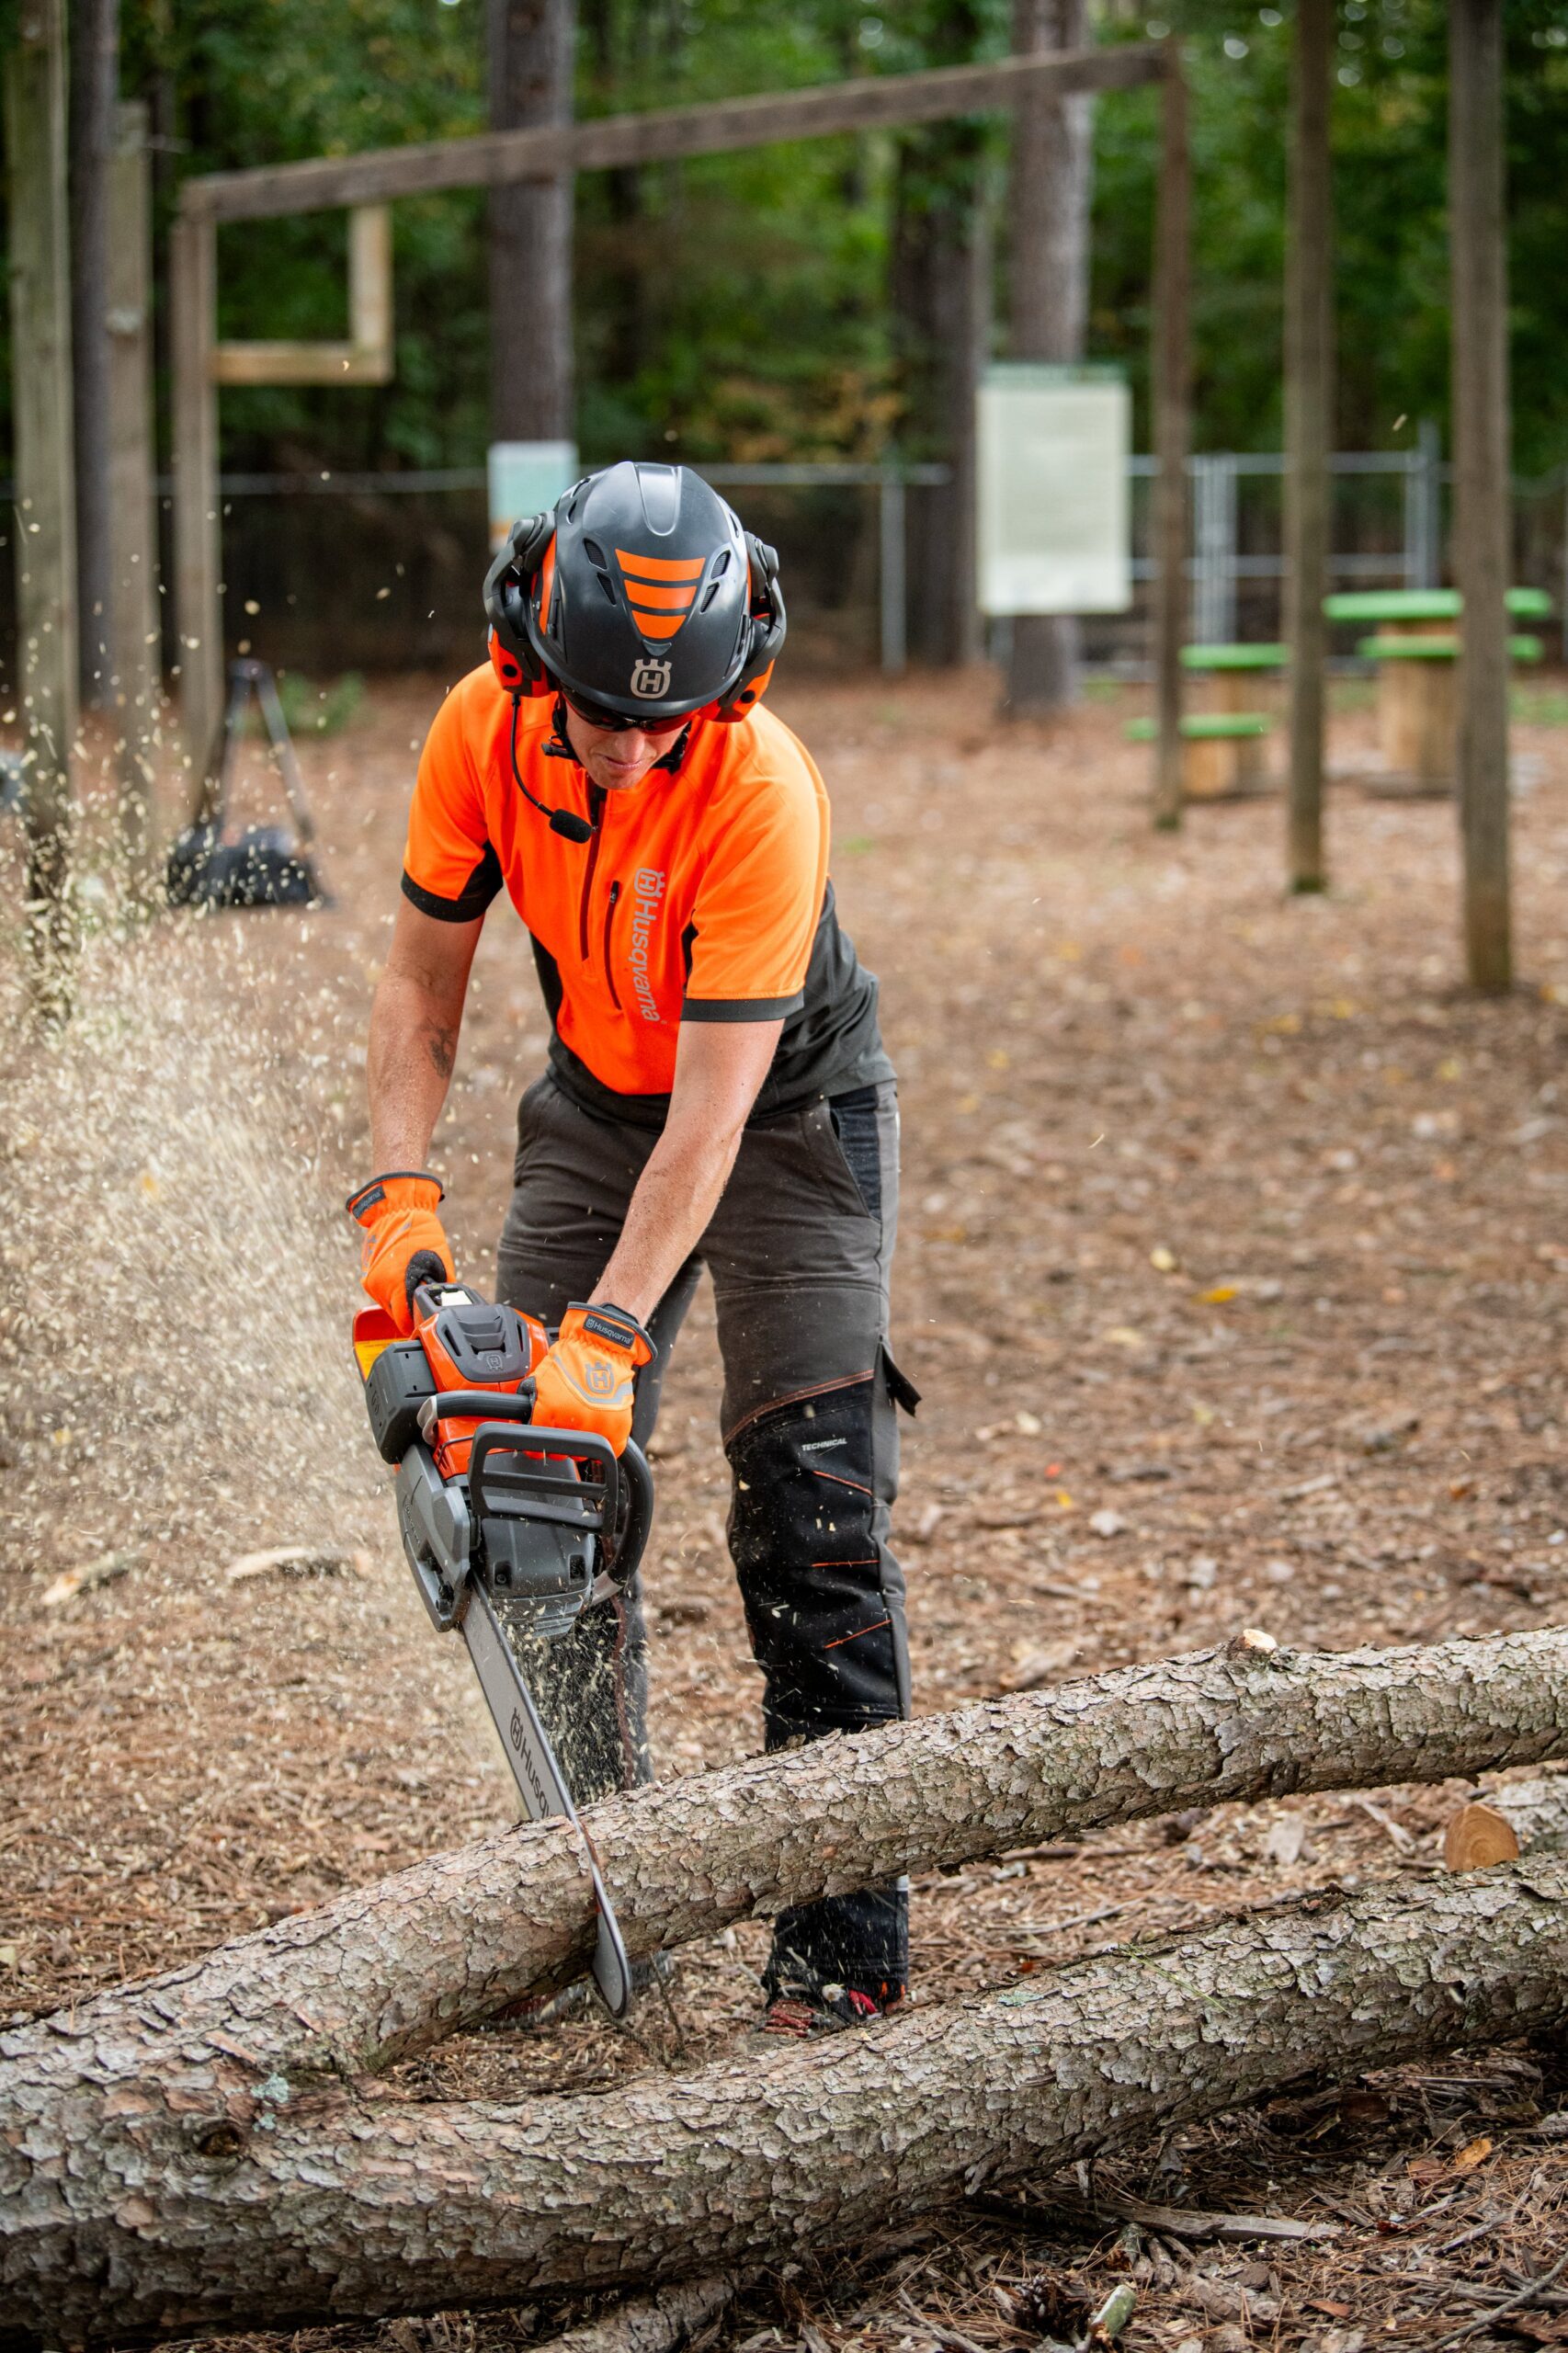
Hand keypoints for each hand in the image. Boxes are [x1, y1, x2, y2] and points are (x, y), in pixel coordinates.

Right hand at [346, 1170, 453, 1333]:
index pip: (402, 1319)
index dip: (414, 1323)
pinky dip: (391, 1290)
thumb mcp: (441, 1260)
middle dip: (408, 1310)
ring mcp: (371, 1280)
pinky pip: (382, 1292)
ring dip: (399, 1300)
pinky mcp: (368, 1275)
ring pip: (387, 1303)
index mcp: (395, 1284)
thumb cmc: (419, 1231)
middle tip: (422, 1301)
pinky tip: (402, 1278)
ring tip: (412, 1285)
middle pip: (395, 1313)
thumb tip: (445, 1300)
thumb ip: (441, 1284)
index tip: (422, 1324)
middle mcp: (379, 1285)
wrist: (397, 1209)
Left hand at [529, 1302, 653, 1453]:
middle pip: (561, 1452)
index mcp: (551, 1410)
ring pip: (583, 1453)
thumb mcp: (541, 1378)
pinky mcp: (618, 1427)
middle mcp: (574, 1422)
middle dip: (558, 1444)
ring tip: (582, 1424)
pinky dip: (606, 1444)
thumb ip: (533, 1404)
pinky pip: (611, 1449)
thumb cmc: (571, 1359)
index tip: (538, 1449)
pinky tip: (600, 1432)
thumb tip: (520, 1420)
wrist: (601, 1346)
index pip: (538, 1446)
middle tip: (563, 1428)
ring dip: (581, 1444)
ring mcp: (598, 1426)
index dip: (535, 1449)